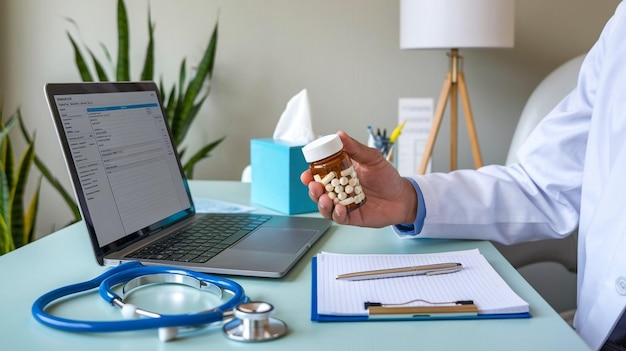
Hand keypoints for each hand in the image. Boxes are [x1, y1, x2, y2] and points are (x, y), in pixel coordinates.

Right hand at [301, 130, 416, 226]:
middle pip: (318, 191)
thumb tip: (340, 134)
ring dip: (321, 203)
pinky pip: (339, 218)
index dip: (310, 175)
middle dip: (313, 190)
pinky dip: (336, 214)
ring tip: (325, 199)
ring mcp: (344, 204)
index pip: (320, 174)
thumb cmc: (387, 177)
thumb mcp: (372, 158)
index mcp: (340, 174)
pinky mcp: (352, 217)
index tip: (306, 174)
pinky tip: (339, 209)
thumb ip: (356, 148)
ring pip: (325, 206)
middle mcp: (339, 190)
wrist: (403, 196)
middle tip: (314, 186)